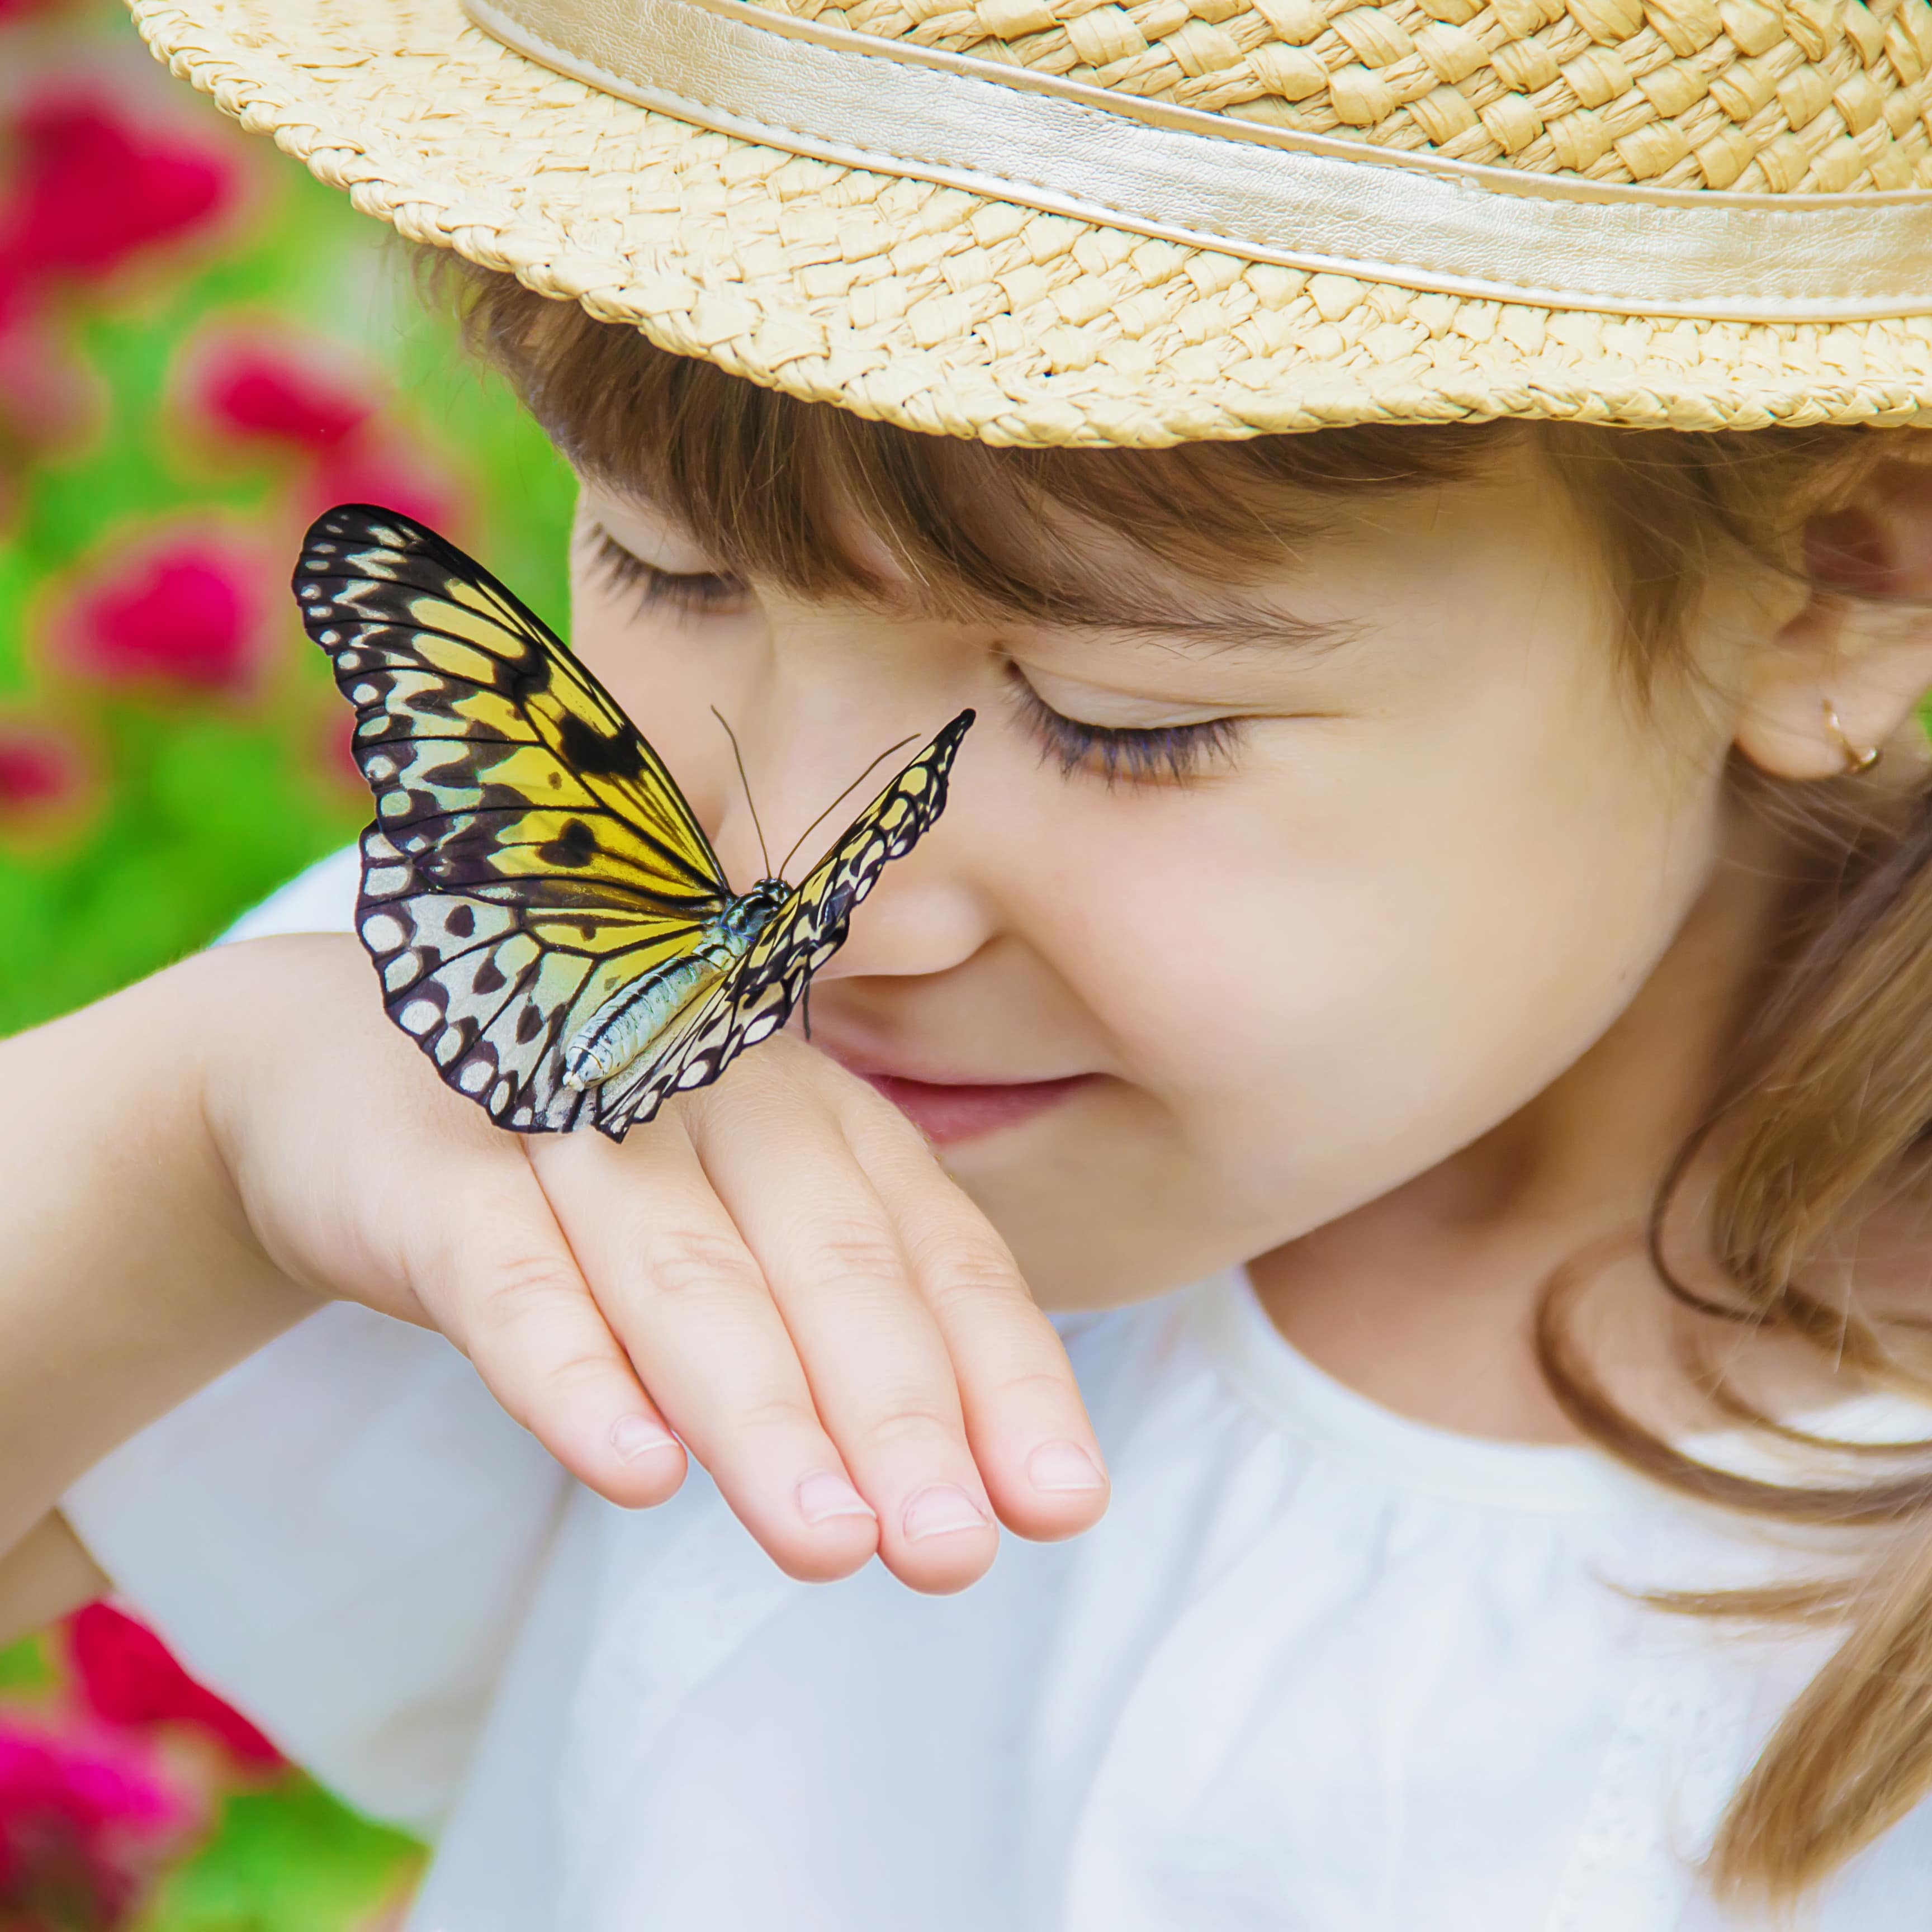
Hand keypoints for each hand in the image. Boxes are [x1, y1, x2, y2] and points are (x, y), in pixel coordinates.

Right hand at [200, 933, 1107, 1593]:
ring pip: (684, 1273)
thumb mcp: (737, 1228)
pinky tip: (634, 1469)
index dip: (1003, 1372)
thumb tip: (969, 1485)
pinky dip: (572, 1370)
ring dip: (762, 1410)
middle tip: (953, 1552)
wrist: (338, 1070)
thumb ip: (837, 1328)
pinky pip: (510, 1275)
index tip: (1062, 1503)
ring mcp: (570, 1117)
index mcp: (816, 1112)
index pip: (935, 1246)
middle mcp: (716, 1093)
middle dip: (899, 1412)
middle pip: (828, 1262)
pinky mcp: (433, 1166)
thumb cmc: (594, 1177)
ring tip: (832, 1541)